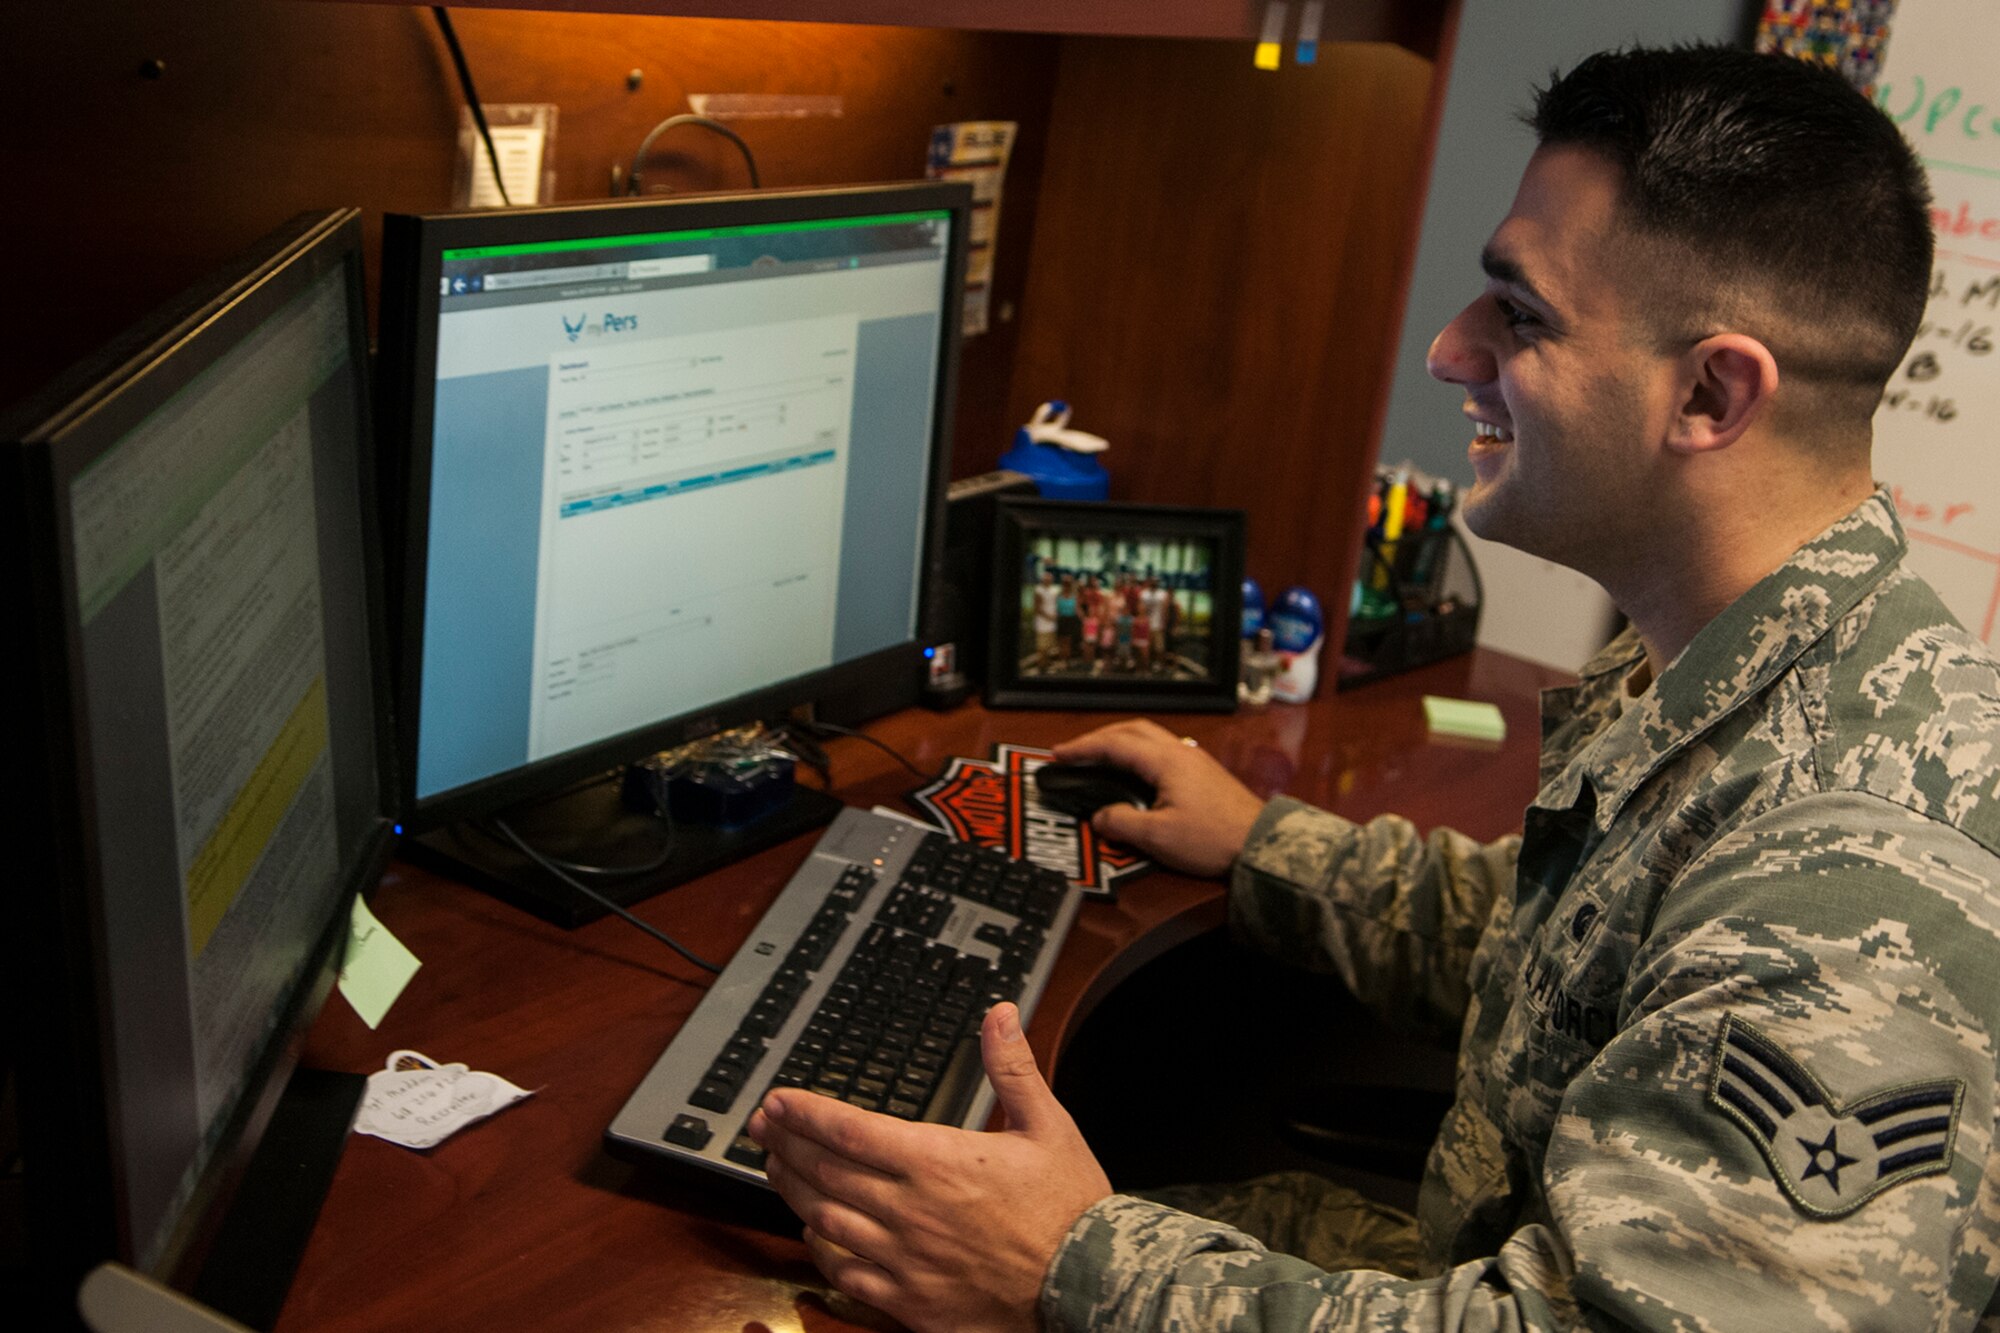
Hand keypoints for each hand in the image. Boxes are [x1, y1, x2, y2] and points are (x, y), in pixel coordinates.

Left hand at [746, 1003, 1110, 1332]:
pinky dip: (820, 1248)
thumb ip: (1013, 1069)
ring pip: (825, 1219)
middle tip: (763, 1126)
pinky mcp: (909, 1298)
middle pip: (825, 1170)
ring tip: (775, 1167)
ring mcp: (904, 1257)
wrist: (1088, 1283)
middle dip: (786, 1143)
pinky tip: (813, 1232)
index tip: (778, 1100)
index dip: (805, 1112)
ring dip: (792, 1190)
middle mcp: (910, 1209)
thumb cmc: (1069, 1209)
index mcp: (937, 1161)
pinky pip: (846, 1273)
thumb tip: (998, 1016)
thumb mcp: (1049, 1126)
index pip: (849, 1130)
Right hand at [1053, 718, 1263, 875]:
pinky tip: (1135, 771)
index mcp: (1165, 761)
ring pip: (1149, 737)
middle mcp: (1180, 752)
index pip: (1114, 744)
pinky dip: (1139, 752)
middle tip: (1076, 751)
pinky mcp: (1204, 773)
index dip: (1083, 748)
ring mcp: (1195, 760)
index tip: (1060, 753)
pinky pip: (1163, 750)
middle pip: (1132, 731)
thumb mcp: (1158, 837)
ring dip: (1120, 742)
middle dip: (1099, 737)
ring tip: (1100, 757)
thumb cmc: (1215, 839)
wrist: (1261, 844)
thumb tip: (1100, 817)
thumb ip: (1121, 823)